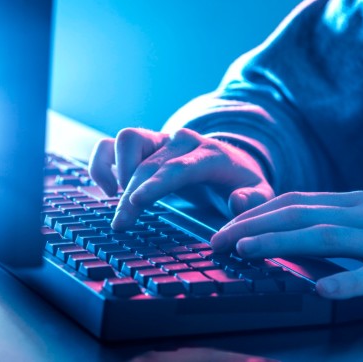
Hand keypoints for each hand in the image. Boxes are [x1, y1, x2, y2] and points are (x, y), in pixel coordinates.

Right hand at [88, 128, 274, 229]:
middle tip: (122, 224)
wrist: (230, 162)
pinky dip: (103, 162)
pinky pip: (112, 143)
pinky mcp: (144, 143)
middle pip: (149, 163)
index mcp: (210, 154)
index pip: (179, 166)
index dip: (156, 183)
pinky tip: (107, 189)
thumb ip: (254, 200)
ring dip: (116, 171)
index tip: (137, 201)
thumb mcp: (260, 194)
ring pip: (127, 141)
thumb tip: (237, 202)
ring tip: (117, 202)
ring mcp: (161, 138)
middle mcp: (182, 141)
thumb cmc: (242, 183)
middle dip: (132, 194)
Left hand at [211, 191, 362, 316]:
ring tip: (247, 253)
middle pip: (300, 214)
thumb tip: (286, 223)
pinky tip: (320, 289)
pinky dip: (345, 281)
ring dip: (282, 242)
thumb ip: (331, 220)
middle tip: (217, 242)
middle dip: (253, 226)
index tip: (223, 230)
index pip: (294, 201)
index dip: (255, 214)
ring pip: (326, 236)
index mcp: (356, 202)